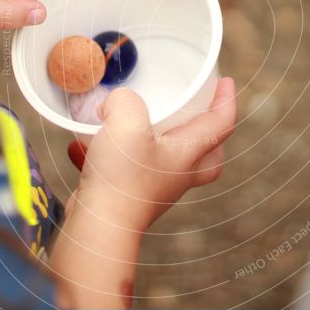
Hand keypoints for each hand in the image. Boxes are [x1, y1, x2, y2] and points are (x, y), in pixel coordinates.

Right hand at [72, 78, 236, 230]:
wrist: (98, 229)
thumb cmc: (121, 179)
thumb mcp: (126, 124)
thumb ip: (125, 100)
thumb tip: (117, 101)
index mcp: (188, 154)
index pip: (222, 124)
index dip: (227, 99)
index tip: (226, 81)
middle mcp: (176, 174)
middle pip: (208, 156)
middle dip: (206, 134)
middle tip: (194, 113)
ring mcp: (153, 188)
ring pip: (168, 165)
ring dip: (159, 144)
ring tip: (139, 125)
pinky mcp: (126, 197)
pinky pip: (123, 172)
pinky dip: (107, 157)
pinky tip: (81, 146)